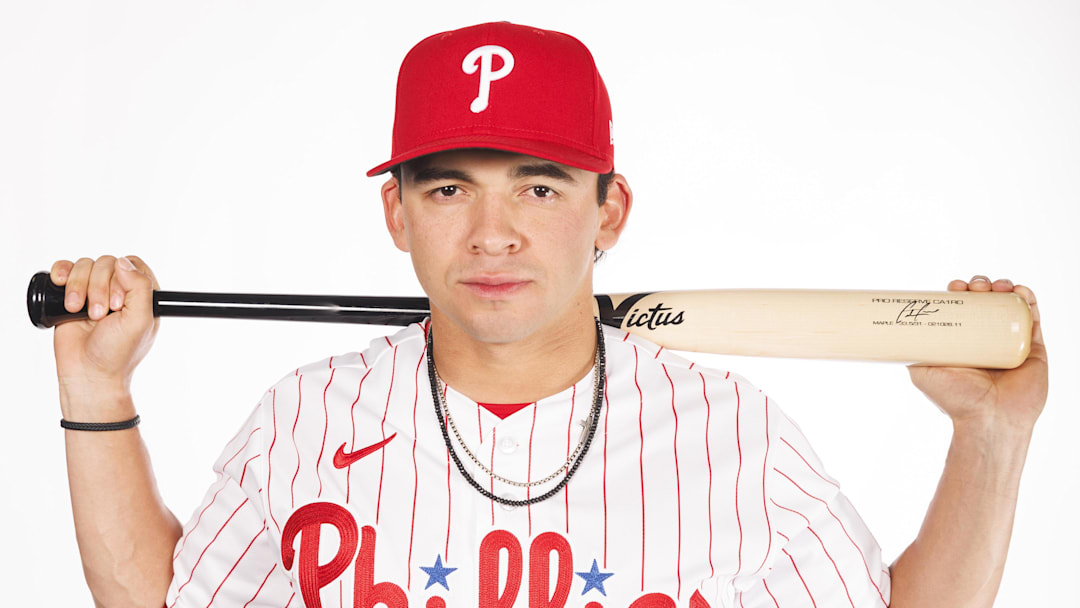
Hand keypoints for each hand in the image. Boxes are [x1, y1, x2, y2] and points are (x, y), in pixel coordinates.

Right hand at [50, 255, 159, 408]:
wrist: (87, 373)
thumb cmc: (117, 353)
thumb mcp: (139, 321)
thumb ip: (140, 288)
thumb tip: (123, 262)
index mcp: (141, 295)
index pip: (133, 264)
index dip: (122, 277)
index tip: (118, 303)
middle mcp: (118, 290)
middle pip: (107, 263)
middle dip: (98, 287)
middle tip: (99, 314)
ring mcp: (93, 292)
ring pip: (85, 265)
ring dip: (78, 286)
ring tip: (78, 310)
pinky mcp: (70, 296)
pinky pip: (64, 270)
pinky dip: (61, 273)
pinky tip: (60, 285)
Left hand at [907, 275, 1047, 432]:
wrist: (988, 419)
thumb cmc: (954, 399)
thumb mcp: (921, 370)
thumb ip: (910, 349)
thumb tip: (893, 328)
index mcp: (963, 343)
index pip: (963, 309)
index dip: (959, 294)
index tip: (954, 286)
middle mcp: (987, 341)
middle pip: (986, 303)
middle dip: (981, 287)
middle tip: (974, 286)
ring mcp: (1011, 343)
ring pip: (1009, 306)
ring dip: (1003, 289)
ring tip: (994, 286)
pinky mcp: (1033, 349)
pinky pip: (1033, 319)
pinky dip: (1028, 300)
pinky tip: (1019, 291)